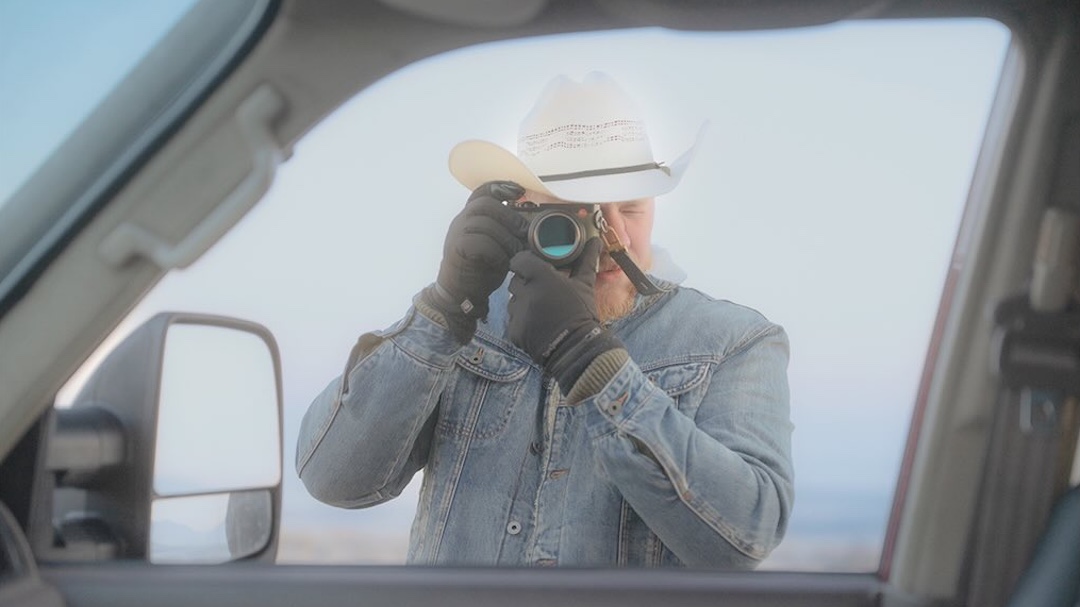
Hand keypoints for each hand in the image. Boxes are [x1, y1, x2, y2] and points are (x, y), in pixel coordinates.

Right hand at [424, 181, 528, 342]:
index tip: (519, 192)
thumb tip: (532, 228)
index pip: (482, 192)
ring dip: (507, 238)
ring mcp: (456, 234)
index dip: (501, 187)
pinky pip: (481, 243)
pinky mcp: (457, 249)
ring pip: (485, 224)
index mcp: (470, 217)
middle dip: (511, 217)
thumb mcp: (497, 248)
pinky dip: (498, 253)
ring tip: (520, 253)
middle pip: (485, 204)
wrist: (458, 296)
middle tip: (526, 234)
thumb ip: (507, 234)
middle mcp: (461, 221)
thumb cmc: (481, 272)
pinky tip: (505, 263)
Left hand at [508, 238, 623, 393]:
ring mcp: (517, 312)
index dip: (524, 263)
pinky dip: (522, 322)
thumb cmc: (581, 312)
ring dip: (523, 303)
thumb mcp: (585, 285)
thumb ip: (586, 260)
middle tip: (541, 292)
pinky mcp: (514, 330)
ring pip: (513, 301)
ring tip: (541, 311)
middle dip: (526, 284)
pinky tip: (538, 326)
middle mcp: (524, 292)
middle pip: (516, 281)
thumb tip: (595, 240)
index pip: (519, 261)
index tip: (532, 267)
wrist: (576, 347)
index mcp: (540, 276)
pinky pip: (514, 320)